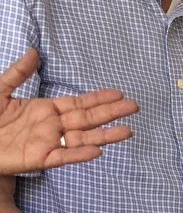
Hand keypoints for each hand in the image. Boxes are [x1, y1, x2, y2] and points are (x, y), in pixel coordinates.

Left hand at [0, 48, 138, 173]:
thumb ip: (18, 73)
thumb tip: (34, 52)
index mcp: (45, 110)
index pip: (78, 103)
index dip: (99, 98)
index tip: (119, 93)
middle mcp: (52, 127)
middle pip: (87, 119)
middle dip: (111, 113)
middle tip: (134, 107)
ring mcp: (48, 144)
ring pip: (82, 138)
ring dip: (105, 135)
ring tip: (127, 131)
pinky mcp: (39, 160)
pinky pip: (63, 157)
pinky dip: (80, 155)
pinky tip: (97, 150)